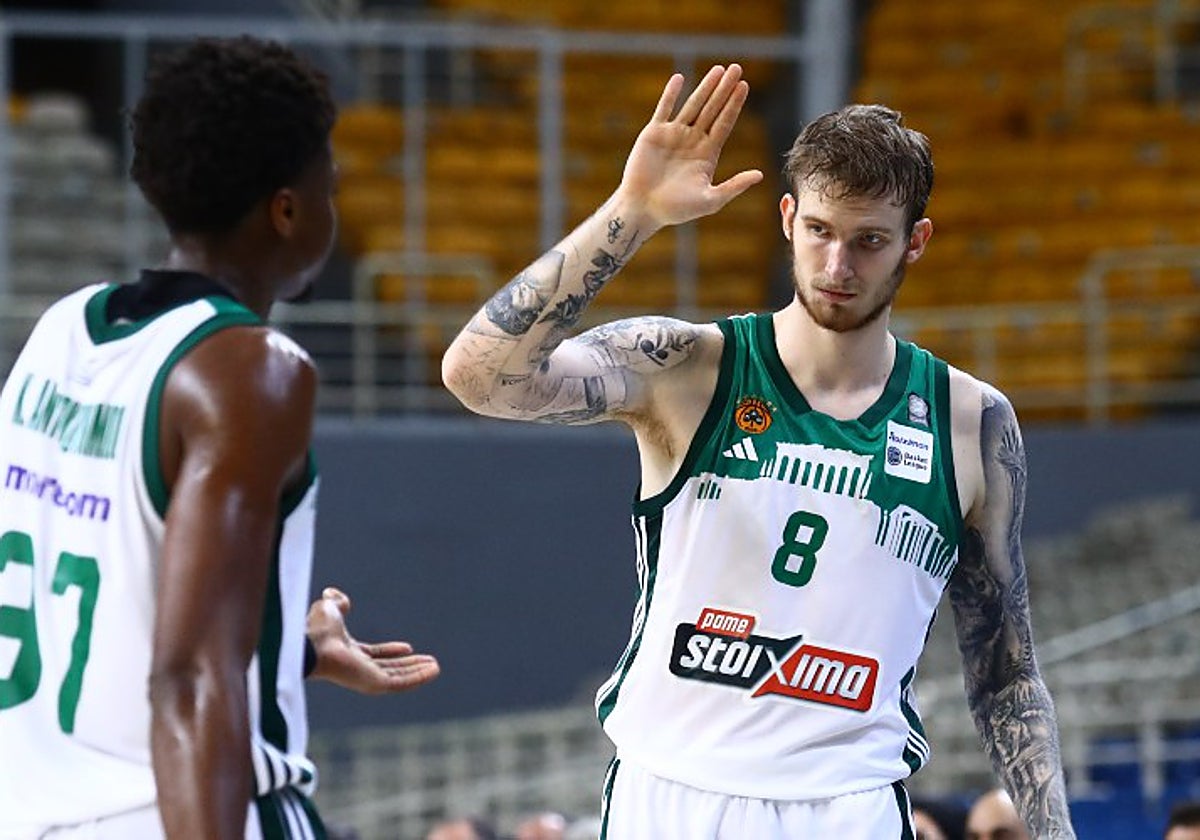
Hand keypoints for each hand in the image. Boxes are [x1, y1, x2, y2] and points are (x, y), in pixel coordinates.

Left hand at [305, 587, 439, 694]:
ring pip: (399, 677)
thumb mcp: (329, 608)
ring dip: (418, 672)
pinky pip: (400, 682)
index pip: (376, 655)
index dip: (392, 651)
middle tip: (430, 662)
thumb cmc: (316, 629)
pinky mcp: (373, 684)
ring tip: (436, 667)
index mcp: (349, 653)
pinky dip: (417, 678)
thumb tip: (334, 594)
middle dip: (411, 665)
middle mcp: (359, 668)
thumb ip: (336, 602)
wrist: (310, 644)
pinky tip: (432, 671)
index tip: (409, 647)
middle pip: (391, 668)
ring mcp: (366, 678)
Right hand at [618, 63, 763, 230]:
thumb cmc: (676, 210)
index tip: (744, 85)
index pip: (725, 123)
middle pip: (713, 109)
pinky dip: (671, 94)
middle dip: (724, 89)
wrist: (643, 209)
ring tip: (718, 69)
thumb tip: (760, 175)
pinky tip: (680, 78)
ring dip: (705, 87)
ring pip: (693, 105)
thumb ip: (734, 186)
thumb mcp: (710, 200)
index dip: (734, 104)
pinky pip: (664, 109)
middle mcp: (693, 141)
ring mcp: (674, 135)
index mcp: (707, 154)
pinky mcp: (654, 134)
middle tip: (737, 68)